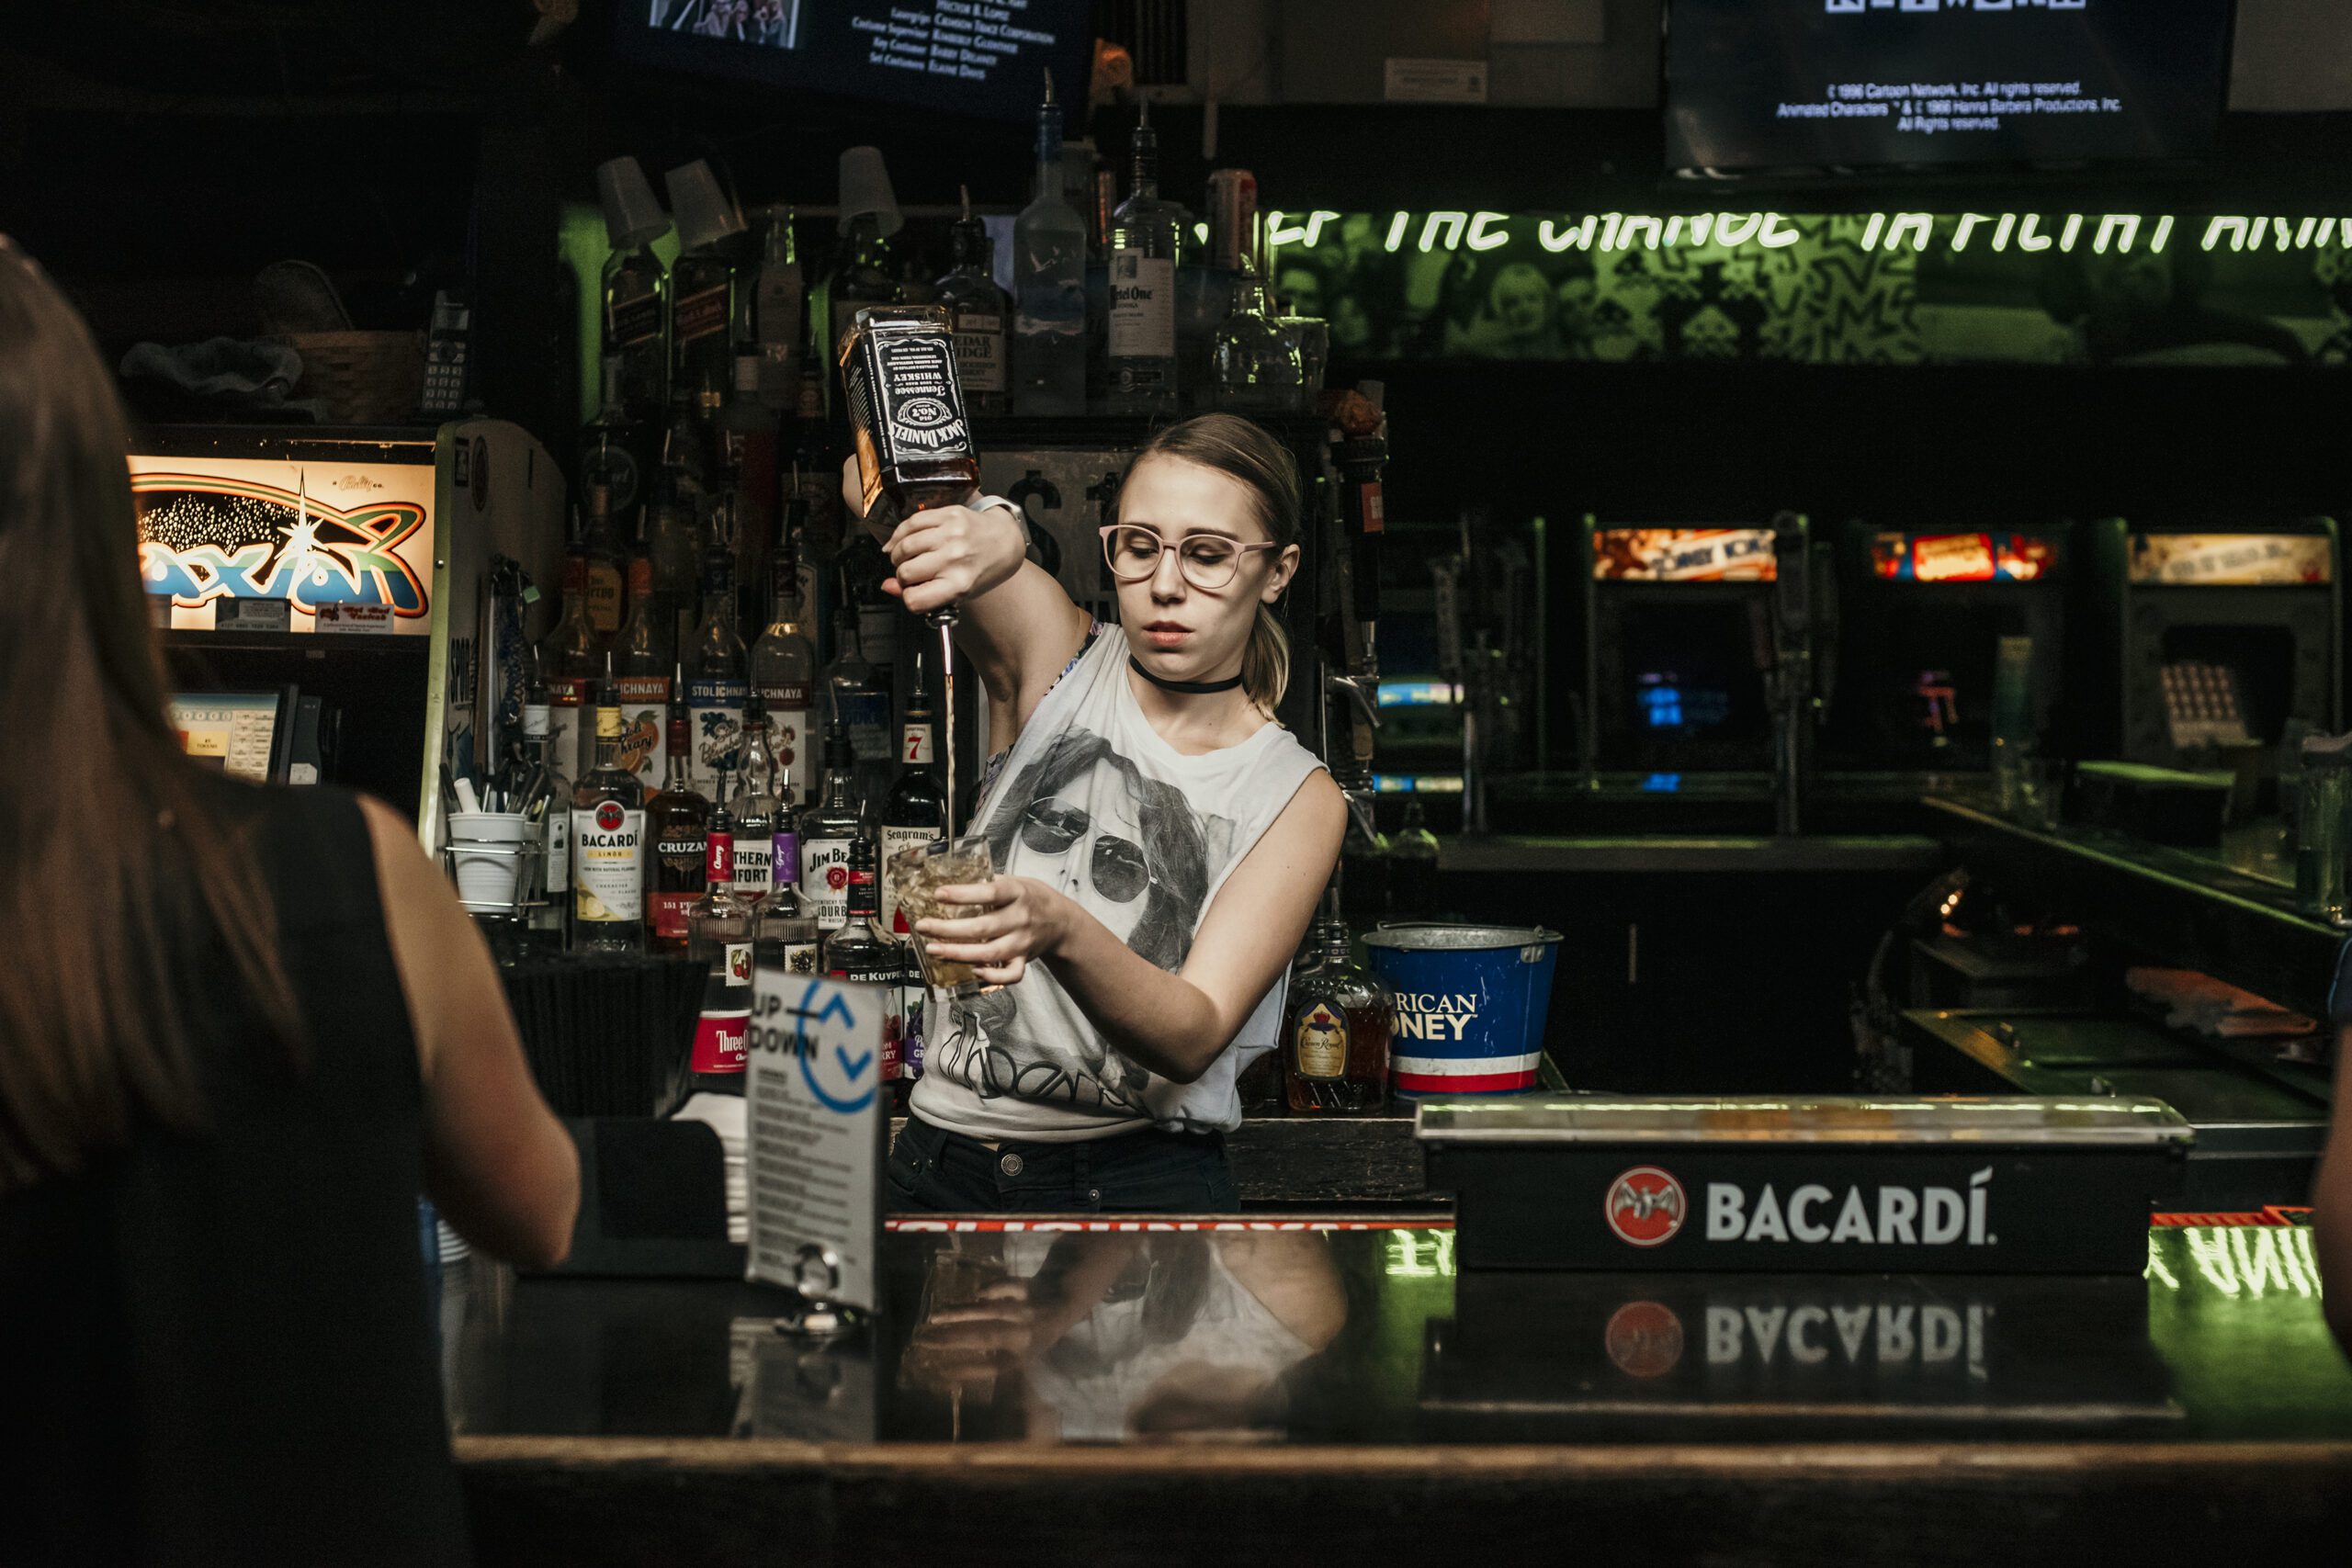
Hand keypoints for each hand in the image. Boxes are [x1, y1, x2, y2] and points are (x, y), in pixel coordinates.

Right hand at [883, 503, 1027, 616]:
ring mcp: (952, 534)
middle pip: (906, 572)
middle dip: (902, 575)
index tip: (912, 592)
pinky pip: (912, 522)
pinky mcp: (949, 514)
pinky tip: (902, 540)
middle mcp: (956, 558)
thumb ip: (922, 593)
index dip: (908, 597)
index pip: (915, 599)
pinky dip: (901, 533)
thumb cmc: (982, 569)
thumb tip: (888, 586)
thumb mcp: (959, 592)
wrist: (1005, 541)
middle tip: (910, 573)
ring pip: (905, 546)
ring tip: (905, 557)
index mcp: (960, 584)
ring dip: (899, 554)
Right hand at [905, 1281, 1038, 1394]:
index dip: (965, 1371)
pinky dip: (990, 1288)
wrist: (1068, 1300)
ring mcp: (1027, 1310)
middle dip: (953, 1339)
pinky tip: (974, 1294)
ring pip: (990, 1311)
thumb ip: (998, 1362)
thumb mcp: (1026, 1353)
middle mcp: (1025, 1334)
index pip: (991, 1367)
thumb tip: (958, 1373)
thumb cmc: (1039, 1332)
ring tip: (935, 1317)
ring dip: (961, 1313)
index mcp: (1023, 1356)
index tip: (937, 1371)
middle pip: (985, 1337)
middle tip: (924, 1340)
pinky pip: (1007, 1286)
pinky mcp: (1028, 1288)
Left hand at [915, 875, 1066, 986]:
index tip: (938, 895)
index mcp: (1017, 893)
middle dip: (947, 929)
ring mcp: (1022, 942)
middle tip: (923, 926)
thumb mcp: (1014, 881)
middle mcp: (1020, 918)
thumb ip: (987, 883)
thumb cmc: (1030, 898)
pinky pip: (1009, 975)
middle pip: (982, 927)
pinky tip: (972, 971)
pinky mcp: (1023, 960)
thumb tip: (949, 880)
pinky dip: (991, 976)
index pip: (989, 893)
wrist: (1060, 921)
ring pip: (989, 953)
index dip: (962, 895)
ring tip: (933, 949)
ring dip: (957, 954)